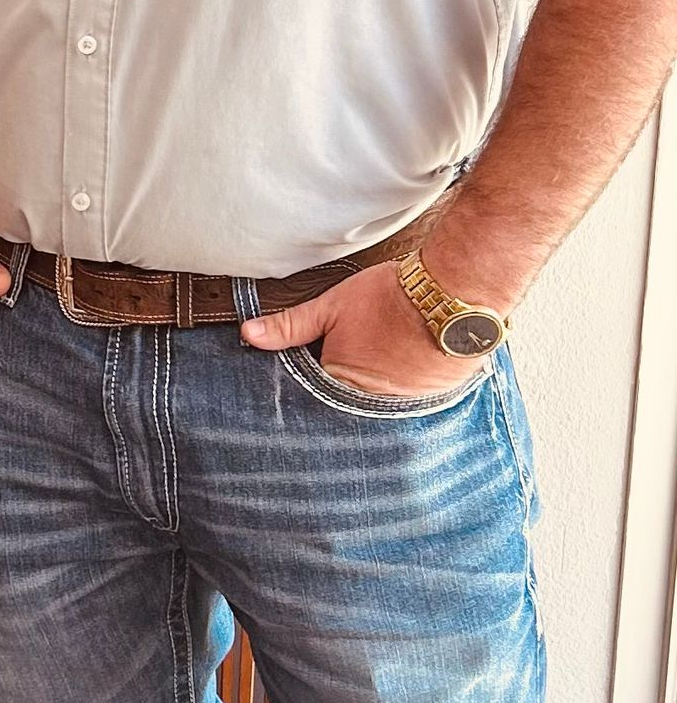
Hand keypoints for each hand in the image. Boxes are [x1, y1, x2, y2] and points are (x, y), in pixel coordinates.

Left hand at [242, 261, 486, 394]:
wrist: (454, 294)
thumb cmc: (390, 297)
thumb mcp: (332, 306)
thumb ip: (290, 326)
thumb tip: (249, 334)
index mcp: (339, 384)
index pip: (314, 396)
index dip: (314, 381)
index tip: (322, 364)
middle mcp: (370, 406)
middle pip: (346, 406)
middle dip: (343, 393)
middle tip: (358, 362)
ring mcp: (404, 408)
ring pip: (379, 408)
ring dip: (377, 395)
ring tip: (385, 365)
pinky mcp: (434, 403)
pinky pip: (411, 407)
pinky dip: (407, 393)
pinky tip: (409, 371)